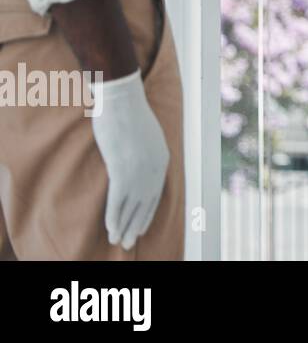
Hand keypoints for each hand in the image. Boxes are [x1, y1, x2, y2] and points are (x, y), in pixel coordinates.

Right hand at [90, 70, 168, 250]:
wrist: (123, 100)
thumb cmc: (130, 115)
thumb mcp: (146, 137)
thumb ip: (145, 153)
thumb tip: (138, 162)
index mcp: (163, 159)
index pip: (156, 194)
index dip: (147, 213)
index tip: (140, 227)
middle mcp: (155, 169)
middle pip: (146, 204)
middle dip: (136, 225)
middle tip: (128, 242)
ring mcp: (139, 171)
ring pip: (132, 207)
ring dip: (123, 226)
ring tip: (118, 241)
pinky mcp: (122, 170)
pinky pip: (118, 200)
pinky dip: (114, 216)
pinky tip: (110, 228)